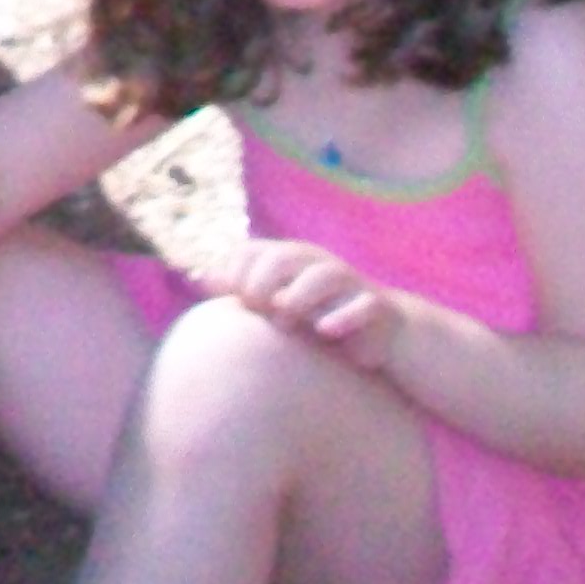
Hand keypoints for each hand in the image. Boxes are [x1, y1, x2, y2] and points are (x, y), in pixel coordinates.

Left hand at [231, 234, 399, 369]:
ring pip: (324, 275)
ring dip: (298, 298)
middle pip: (283, 257)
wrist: (384, 333)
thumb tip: (200, 278)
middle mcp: (318, 265)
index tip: (231, 299)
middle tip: (256, 309)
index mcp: (291, 260)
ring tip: (285, 322)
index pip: (251, 251)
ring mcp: (350, 284)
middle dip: (262, 283)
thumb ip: (243, 289)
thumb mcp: (279, 301)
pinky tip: (325, 331)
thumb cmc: (320, 317)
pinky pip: (364, 306)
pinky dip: (343, 317)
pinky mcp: (377, 308)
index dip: (235, 272)